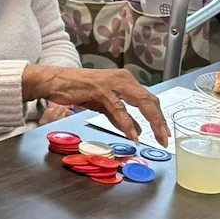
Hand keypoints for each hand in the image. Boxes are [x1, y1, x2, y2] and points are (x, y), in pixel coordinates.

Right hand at [23, 64, 168, 145]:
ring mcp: (113, 83)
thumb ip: (120, 117)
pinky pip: (119, 108)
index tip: (164, 133)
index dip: (159, 117)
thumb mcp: (103, 105)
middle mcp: (124, 79)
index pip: (150, 99)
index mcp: (126, 81)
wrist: (54, 81)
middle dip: (160, 121)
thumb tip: (136, 129)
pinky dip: (127, 123)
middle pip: (150, 101)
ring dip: (151, 123)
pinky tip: (133, 134)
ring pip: (141, 103)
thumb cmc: (76, 89)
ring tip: (157, 138)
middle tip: (165, 139)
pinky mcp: (102, 90)